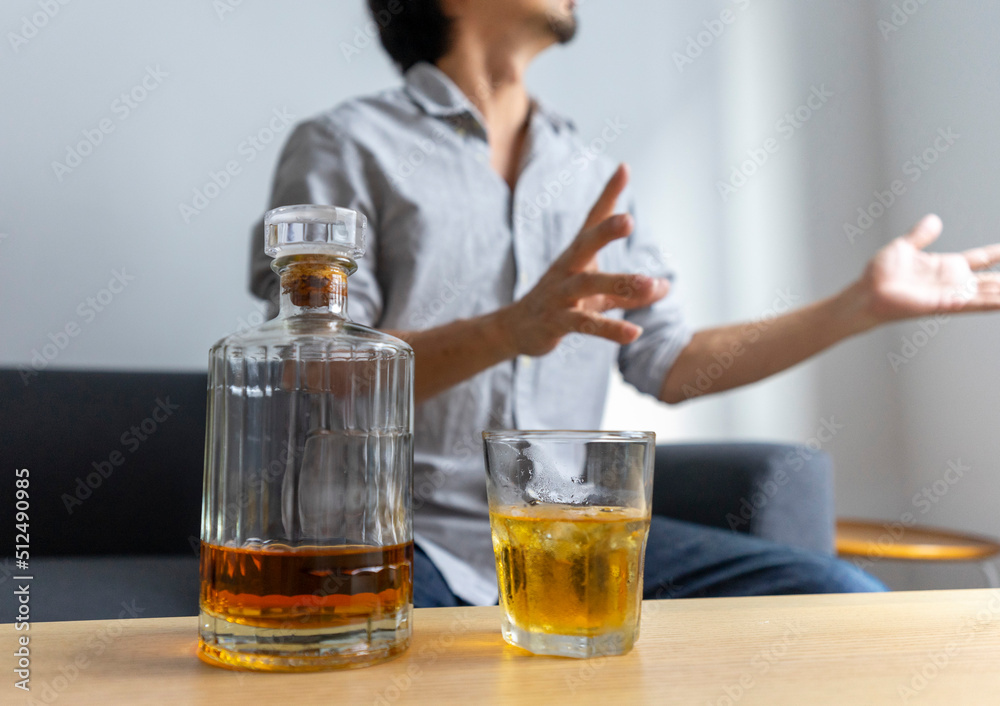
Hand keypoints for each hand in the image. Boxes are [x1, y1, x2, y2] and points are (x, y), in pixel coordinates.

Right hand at [498, 164, 670, 356]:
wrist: (516, 329)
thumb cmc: (562, 304)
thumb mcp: (597, 294)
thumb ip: (631, 291)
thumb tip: (665, 286)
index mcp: (576, 256)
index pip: (592, 220)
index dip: (607, 195)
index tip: (624, 169)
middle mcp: (566, 269)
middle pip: (584, 245)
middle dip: (605, 232)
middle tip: (629, 220)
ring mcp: (558, 296)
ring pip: (587, 285)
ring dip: (619, 284)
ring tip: (650, 284)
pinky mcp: (555, 322)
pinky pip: (584, 325)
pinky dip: (609, 329)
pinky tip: (634, 334)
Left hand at [858, 214, 999, 323]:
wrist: (866, 293)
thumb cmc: (880, 274)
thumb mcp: (904, 247)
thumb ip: (921, 235)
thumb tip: (934, 220)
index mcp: (948, 267)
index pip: (983, 259)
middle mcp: (955, 282)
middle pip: (995, 278)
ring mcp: (953, 294)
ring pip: (993, 292)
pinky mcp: (947, 304)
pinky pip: (978, 303)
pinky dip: (996, 302)